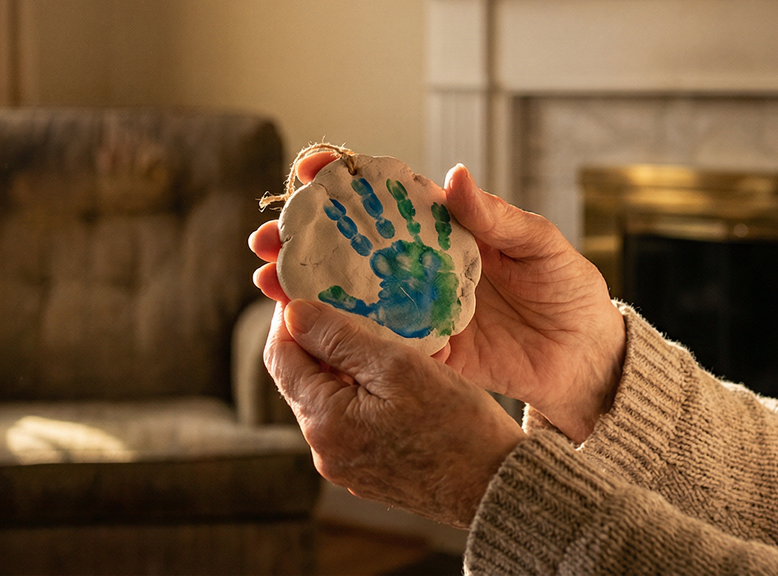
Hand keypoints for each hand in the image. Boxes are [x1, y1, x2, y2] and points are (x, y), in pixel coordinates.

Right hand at [251, 151, 624, 440]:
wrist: (585, 356)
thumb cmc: (569, 288)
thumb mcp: (541, 244)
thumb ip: (498, 216)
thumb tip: (456, 176)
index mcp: (448, 227)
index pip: (389, 195)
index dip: (347, 180)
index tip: (311, 170)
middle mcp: (423, 264)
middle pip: (353, 247)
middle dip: (305, 238)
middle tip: (265, 237)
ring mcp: (419, 308)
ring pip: (351, 294)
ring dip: (306, 287)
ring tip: (266, 281)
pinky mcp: (424, 352)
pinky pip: (375, 344)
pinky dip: (337, 336)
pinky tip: (302, 330)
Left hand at [265, 297, 524, 527]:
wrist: (496, 487)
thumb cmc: (456, 424)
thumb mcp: (398, 366)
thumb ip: (340, 338)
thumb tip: (292, 313)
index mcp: (323, 422)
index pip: (280, 357)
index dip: (291, 317)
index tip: (314, 289)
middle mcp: (324, 450)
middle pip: (304, 378)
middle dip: (324, 340)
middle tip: (358, 305)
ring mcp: (346, 465)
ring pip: (331, 398)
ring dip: (349, 366)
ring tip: (386, 338)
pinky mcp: (369, 472)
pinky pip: (353, 421)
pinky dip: (366, 393)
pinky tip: (399, 377)